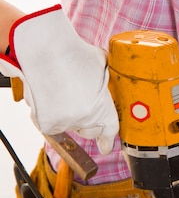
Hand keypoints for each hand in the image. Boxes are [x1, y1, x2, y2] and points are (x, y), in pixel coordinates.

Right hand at [0, 5, 118, 154]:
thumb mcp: (103, 66)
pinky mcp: (46, 123)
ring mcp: (65, 123)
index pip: (110, 130)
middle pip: (90, 131)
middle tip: (82, 105)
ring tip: (64, 93)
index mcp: (104, 109)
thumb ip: (109, 81)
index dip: (108, 140)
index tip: (106, 147)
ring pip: (70, 127)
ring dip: (68, 116)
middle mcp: (86, 120)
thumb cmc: (76, 54)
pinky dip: (49, 114)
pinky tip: (50, 96)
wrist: (46, 50)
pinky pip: (51, 124)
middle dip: (89, 122)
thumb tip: (113, 82)